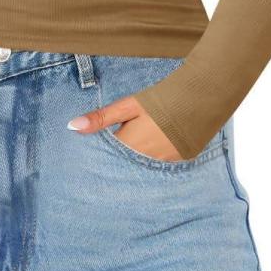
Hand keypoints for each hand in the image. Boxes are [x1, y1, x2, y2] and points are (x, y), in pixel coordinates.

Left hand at [67, 94, 182, 160]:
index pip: (108, 159)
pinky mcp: (178, 163)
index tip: (91, 161)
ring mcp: (164, 163)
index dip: (100, 158)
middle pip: (124, 168)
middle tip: (108, 166)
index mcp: (130, 145)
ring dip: (133, 167)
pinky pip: (158, 169)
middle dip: (116, 166)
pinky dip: (151, 166)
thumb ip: (101, 118)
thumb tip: (73, 126)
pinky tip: (149, 160)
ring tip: (126, 165)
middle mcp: (146, 159)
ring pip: (141, 170)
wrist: (197, 100)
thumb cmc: (159, 101)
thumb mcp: (128, 106)